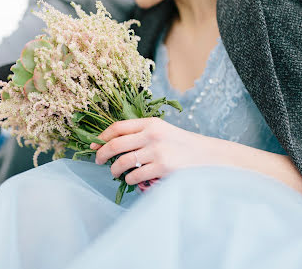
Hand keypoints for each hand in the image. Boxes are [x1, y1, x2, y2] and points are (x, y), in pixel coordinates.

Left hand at [92, 118, 214, 185]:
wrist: (207, 156)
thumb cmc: (181, 145)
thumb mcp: (162, 131)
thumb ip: (140, 134)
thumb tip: (111, 144)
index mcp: (150, 122)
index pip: (118, 127)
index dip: (102, 137)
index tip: (94, 145)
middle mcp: (152, 134)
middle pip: (115, 144)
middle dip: (102, 155)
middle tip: (99, 162)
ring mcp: (157, 151)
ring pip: (122, 162)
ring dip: (114, 170)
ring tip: (115, 173)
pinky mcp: (162, 168)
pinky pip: (135, 176)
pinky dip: (129, 180)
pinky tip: (131, 180)